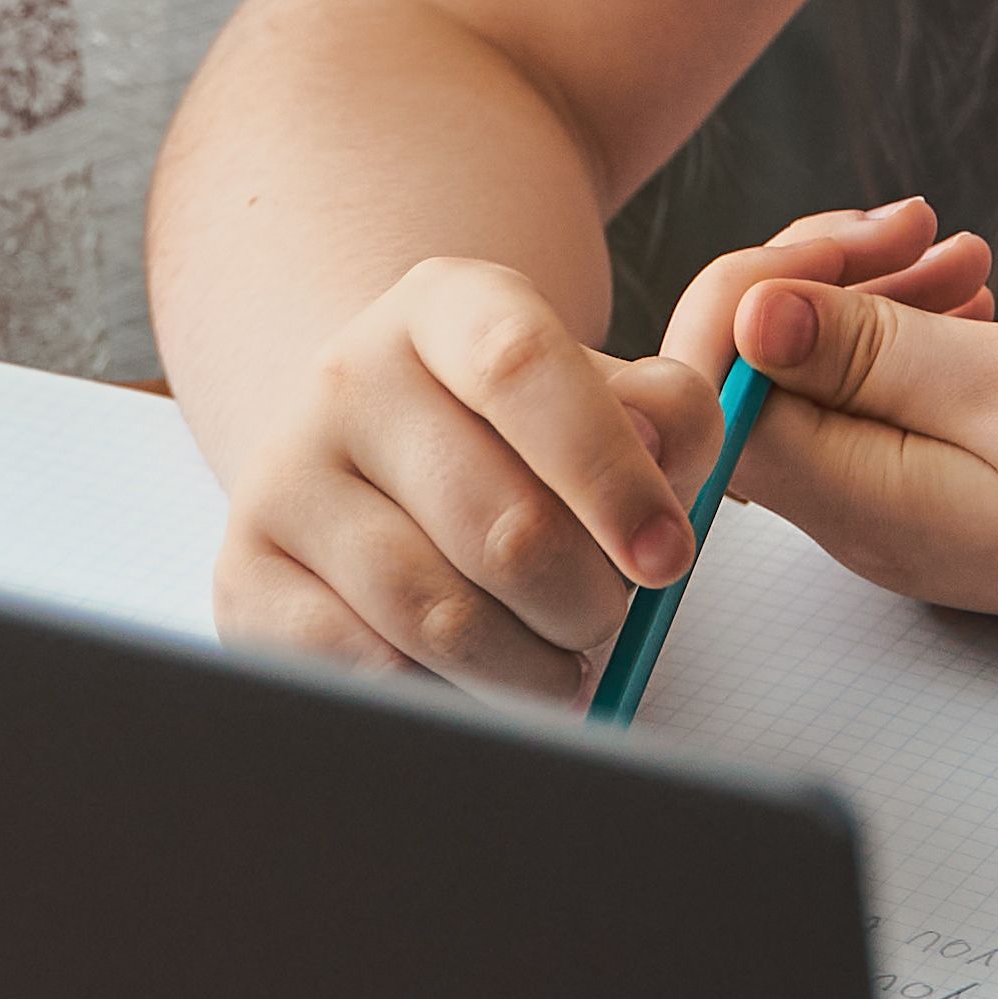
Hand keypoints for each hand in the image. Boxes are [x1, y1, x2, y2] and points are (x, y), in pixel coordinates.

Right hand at [210, 201, 997, 698]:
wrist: (367, 453)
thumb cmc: (522, 436)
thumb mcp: (608, 388)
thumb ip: (691, 396)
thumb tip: (753, 401)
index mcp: (447, 304)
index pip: (530, 368)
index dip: (615, 471)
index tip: (675, 556)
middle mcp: (349, 372)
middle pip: (502, 524)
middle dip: (593, 600)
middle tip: (623, 618)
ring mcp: (285, 473)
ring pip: (441, 612)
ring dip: (534, 663)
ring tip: (569, 659)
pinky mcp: (244, 574)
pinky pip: (368, 669)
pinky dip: (446, 694)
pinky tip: (481, 673)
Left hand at [718, 270, 997, 648]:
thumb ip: (870, 352)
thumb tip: (748, 315)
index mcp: (860, 504)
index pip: (719, 393)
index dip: (757, 293)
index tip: (859, 241)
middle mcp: (863, 520)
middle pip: (761, 380)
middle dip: (813, 280)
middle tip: (914, 228)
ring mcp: (906, 509)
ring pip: (826, 378)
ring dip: (871, 295)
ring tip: (959, 249)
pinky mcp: (952, 490)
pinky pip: (886, 398)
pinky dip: (913, 331)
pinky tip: (973, 293)